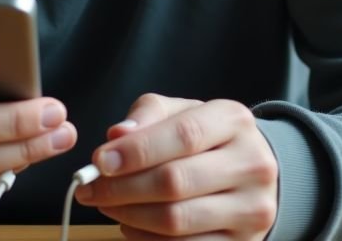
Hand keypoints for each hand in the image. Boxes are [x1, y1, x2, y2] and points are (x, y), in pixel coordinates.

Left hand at [75, 94, 277, 240]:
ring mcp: (252, 209)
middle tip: (89, 189)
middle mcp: (252, 164)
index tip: (99, 161)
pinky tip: (130, 224)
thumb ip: (148, 116)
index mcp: (235, 121)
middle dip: (122, 187)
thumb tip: (116, 135)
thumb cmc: (205, 140)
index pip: (183, 135)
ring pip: (175, 220)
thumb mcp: (181, 113)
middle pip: (175, 181)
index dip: (136, 150)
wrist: (250, 173)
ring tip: (106, 204)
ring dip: (128, 215)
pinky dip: (145, 238)